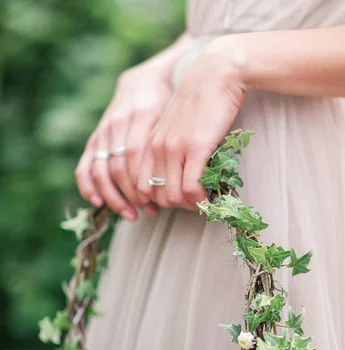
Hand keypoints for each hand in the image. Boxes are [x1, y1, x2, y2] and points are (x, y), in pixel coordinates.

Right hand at [75, 64, 172, 220]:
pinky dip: (88, 186)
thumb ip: (180, 141)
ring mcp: (104, 130)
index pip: (136, 156)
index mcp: (141, 116)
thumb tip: (194, 176)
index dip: (144, 183)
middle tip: (151, 212)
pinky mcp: (96, 137)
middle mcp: (119, 123)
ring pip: (102, 170)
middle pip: (120, 167)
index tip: (159, 204)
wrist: (148, 76)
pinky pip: (86, 165)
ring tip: (131, 215)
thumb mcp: (178, 116)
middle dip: (134, 195)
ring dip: (115, 196)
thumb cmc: (170, 102)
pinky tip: (98, 202)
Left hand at [139, 38, 244, 209]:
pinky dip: (201, 199)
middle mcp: (156, 148)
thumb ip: (172, 148)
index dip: (158, 202)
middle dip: (176, 207)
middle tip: (197, 204)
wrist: (216, 73)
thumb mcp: (177, 126)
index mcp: (149, 143)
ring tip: (206, 202)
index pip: (141, 187)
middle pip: (157, 196)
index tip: (179, 202)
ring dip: (190, 206)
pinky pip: (191, 188)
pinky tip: (212, 195)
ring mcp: (174, 149)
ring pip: (173, 196)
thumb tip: (181, 176)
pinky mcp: (194, 148)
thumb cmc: (202, 101)